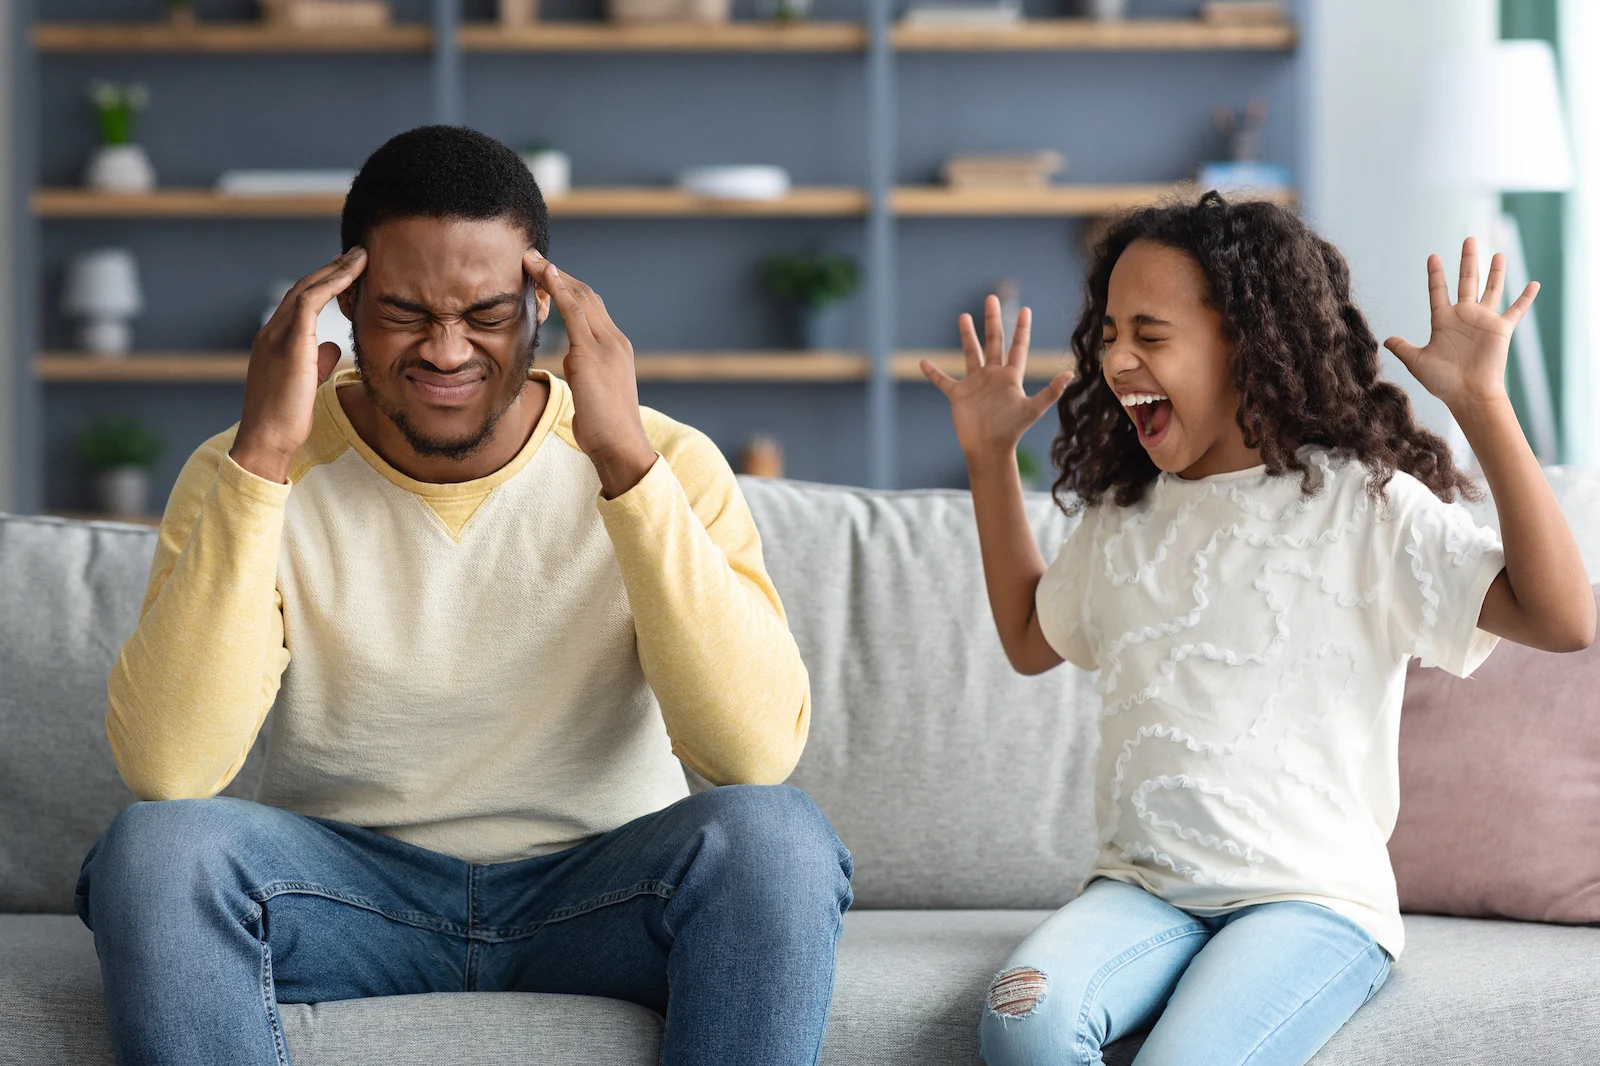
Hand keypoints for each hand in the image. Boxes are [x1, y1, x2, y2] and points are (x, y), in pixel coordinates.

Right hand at [231, 247, 366, 482]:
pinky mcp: (288, 344)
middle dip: (332, 268)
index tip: (350, 271)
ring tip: (361, 256)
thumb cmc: (286, 419)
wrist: (266, 440)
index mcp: (274, 340)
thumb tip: (333, 347)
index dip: (326, 283)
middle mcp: (271, 332)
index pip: (301, 302)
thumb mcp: (306, 383)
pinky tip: (352, 274)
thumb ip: (317, 361)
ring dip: (335, 269)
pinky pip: (309, 302)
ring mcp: (276, 335)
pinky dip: (331, 284)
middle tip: (359, 253)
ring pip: (306, 289)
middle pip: (303, 288)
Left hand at [523, 250, 654, 497]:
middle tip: (532, 257)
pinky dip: (558, 289)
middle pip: (587, 295)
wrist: (620, 445)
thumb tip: (570, 360)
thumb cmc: (604, 427)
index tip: (546, 274)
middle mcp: (614, 340)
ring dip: (554, 275)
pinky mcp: (592, 353)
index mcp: (616, 348)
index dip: (568, 287)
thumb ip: (583, 369)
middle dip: (559, 274)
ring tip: (530, 260)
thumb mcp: (592, 391)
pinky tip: (543, 275)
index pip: (591, 308)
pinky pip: (574, 311)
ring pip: (580, 297)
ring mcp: (606, 344)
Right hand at [921, 295, 1071, 463]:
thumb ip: (1051, 391)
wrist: (989, 449)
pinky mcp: (959, 395)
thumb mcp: (1033, 409)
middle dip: (993, 320)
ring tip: (963, 316)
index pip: (1017, 347)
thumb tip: (1070, 374)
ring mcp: (975, 384)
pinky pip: (943, 381)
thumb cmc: (1012, 431)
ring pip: (970, 353)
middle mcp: (993, 376)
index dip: (1021, 329)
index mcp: (1010, 377)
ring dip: (967, 335)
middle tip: (991, 298)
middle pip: (993, 342)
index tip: (1025, 310)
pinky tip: (923, 362)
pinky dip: (934, 372)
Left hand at [1383, 237, 1537, 414]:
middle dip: (1468, 260)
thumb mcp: (1417, 361)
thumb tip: (1385, 339)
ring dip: (1495, 271)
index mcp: (1443, 320)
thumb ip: (1403, 347)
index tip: (1433, 256)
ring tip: (1497, 253)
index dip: (1436, 274)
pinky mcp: (1501, 330)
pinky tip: (1534, 283)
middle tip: (1469, 239)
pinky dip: (1525, 298)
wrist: (1467, 394)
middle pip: (1466, 281)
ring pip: (1490, 289)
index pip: (1438, 291)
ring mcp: (1483, 321)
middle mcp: (1464, 316)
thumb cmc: (1442, 381)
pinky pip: (1516, 310)